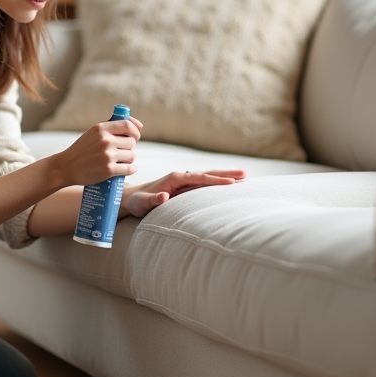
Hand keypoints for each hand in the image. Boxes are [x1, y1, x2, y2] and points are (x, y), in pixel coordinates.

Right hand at [54, 116, 143, 185]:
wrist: (65, 167)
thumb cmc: (81, 150)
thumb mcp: (93, 132)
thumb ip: (112, 127)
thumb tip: (138, 125)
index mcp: (101, 128)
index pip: (128, 125)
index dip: (135, 131)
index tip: (135, 136)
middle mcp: (105, 140)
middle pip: (132, 142)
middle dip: (129, 147)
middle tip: (121, 151)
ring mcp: (107, 156)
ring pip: (132, 156)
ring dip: (128, 159)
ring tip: (119, 161)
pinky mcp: (108, 170)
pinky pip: (130, 169)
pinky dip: (130, 170)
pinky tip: (124, 169)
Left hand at [121, 169, 245, 218]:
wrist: (130, 198)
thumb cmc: (136, 202)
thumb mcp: (142, 203)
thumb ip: (153, 200)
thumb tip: (164, 196)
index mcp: (174, 179)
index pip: (198, 178)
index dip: (215, 181)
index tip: (231, 183)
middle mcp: (180, 177)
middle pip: (207, 173)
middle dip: (226, 174)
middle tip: (245, 174)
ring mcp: (183, 182)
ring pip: (207, 177)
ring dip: (224, 176)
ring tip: (242, 177)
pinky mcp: (184, 187)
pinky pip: (203, 183)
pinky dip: (217, 182)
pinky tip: (227, 184)